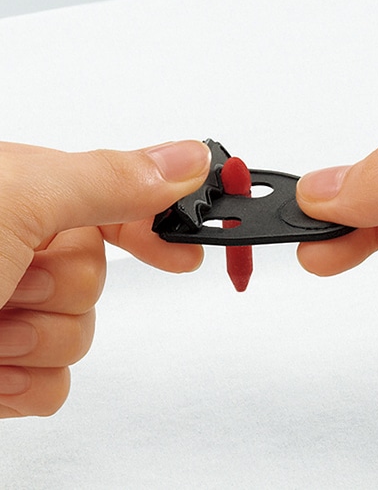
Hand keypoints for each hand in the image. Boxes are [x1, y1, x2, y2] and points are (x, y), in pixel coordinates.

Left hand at [0, 140, 210, 416]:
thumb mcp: (16, 203)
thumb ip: (108, 180)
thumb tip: (188, 160)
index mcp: (20, 196)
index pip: (112, 204)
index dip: (155, 226)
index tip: (189, 251)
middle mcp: (12, 250)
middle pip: (98, 277)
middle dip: (67, 292)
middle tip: (17, 283)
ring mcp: (5, 310)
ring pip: (80, 334)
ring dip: (40, 340)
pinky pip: (53, 385)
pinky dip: (25, 386)